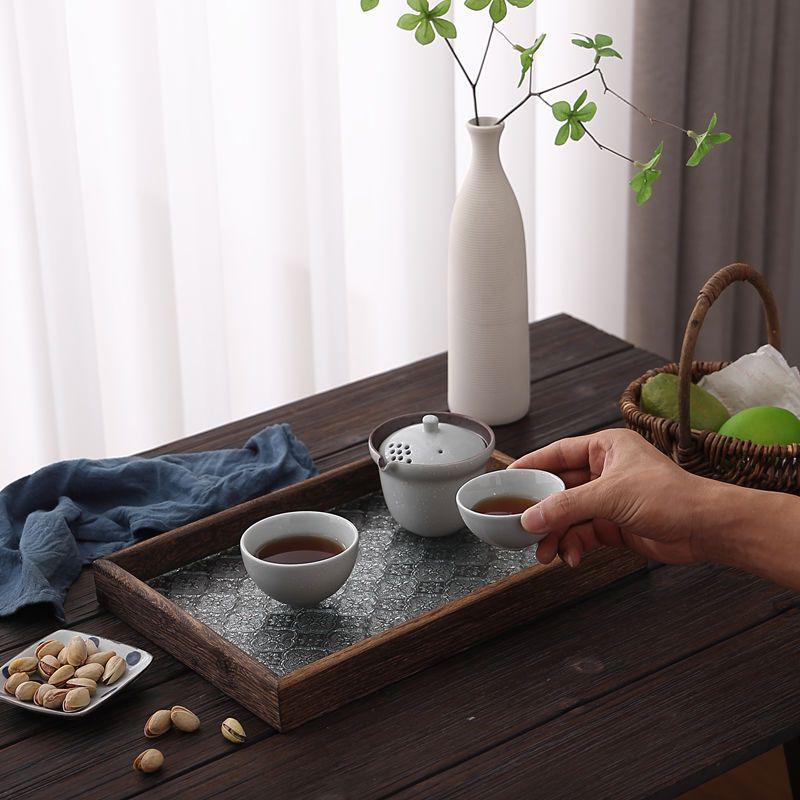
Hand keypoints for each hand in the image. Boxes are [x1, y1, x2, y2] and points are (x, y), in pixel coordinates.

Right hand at [509, 428, 711, 566]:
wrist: (706, 529)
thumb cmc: (670, 496)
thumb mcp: (611, 496)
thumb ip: (567, 507)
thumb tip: (532, 518)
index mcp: (606, 448)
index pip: (558, 453)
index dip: (532, 465)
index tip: (508, 478)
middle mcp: (605, 471)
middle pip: (560, 488)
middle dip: (542, 510)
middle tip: (519, 524)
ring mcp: (609, 499)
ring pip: (569, 515)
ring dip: (555, 534)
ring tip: (543, 553)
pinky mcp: (614, 525)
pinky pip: (582, 534)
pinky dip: (573, 546)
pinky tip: (571, 558)